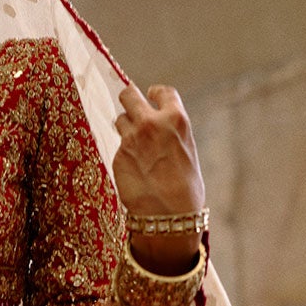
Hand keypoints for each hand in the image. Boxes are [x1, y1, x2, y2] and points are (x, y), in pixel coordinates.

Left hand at [112, 82, 205, 265]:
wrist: (169, 215)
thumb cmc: (186, 188)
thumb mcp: (188, 150)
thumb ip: (171, 132)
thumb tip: (161, 128)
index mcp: (175, 118)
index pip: (161, 91)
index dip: (155, 92)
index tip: (150, 94)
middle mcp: (150, 123)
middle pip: (128, 95)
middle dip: (129, 98)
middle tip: (130, 105)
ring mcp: (131, 139)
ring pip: (120, 120)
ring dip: (125, 127)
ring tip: (134, 143)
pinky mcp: (117, 156)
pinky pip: (118, 146)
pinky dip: (124, 152)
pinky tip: (134, 167)